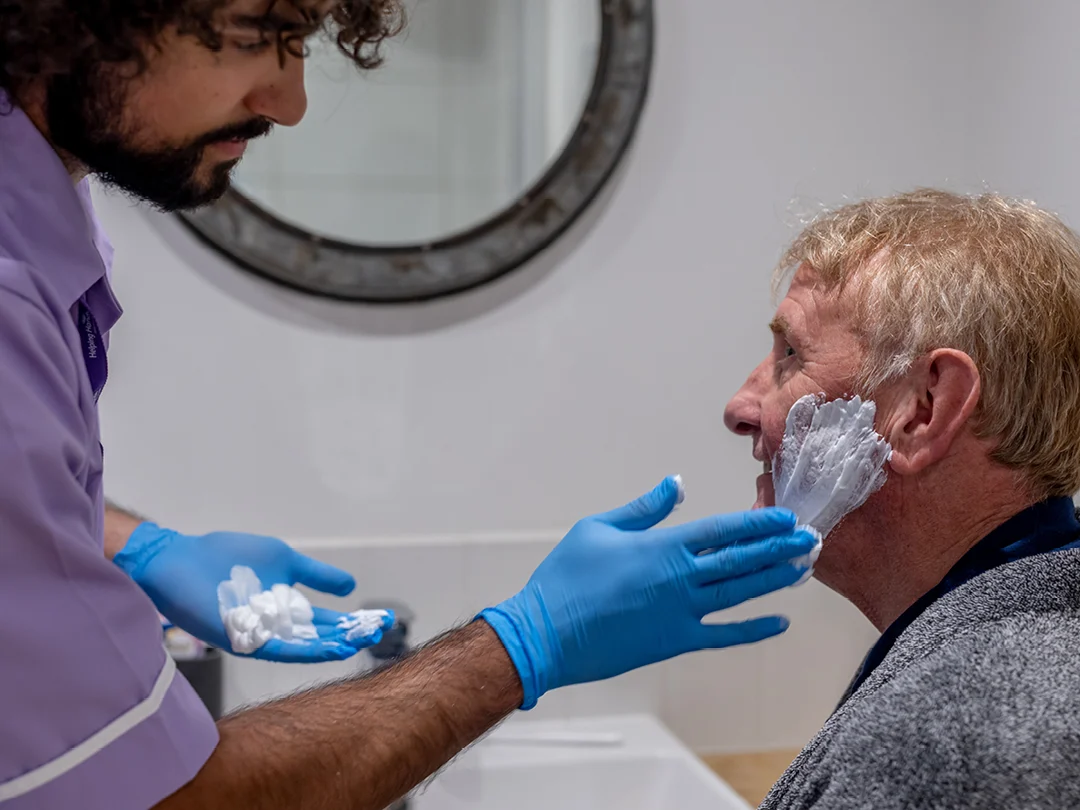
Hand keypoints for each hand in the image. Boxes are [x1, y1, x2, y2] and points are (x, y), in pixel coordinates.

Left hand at [115, 524, 374, 662]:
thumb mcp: (283, 560)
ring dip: (332, 645)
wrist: (179, 561)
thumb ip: (316, 575)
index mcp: (285, 608)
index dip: (353, 620)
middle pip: (319, 635)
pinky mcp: (243, 640)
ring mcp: (260, 635)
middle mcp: (276, 627)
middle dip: (350, 634)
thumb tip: (350, 587)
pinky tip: (328, 647)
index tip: (381, 619)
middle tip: (379, 631)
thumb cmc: (227, 557)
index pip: (325, 620)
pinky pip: (278, 650)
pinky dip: (305, 649)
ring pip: (302, 646)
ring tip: (359, 643)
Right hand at [479, 476, 816, 707]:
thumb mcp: (600, 528)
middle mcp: (680, 578)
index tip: (787, 518)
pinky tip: (779, 622)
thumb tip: (677, 484)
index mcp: (662, 547)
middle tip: (812, 540)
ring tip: (804, 569)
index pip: (724, 531)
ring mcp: (681, 613)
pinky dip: (753, 630)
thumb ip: (645, 508)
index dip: (759, 523)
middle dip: (780, 549)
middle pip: (742, 560)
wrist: (546, 633)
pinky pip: (724, 636)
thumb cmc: (566, 576)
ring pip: (740, 594)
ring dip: (775, 580)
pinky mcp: (674, 642)